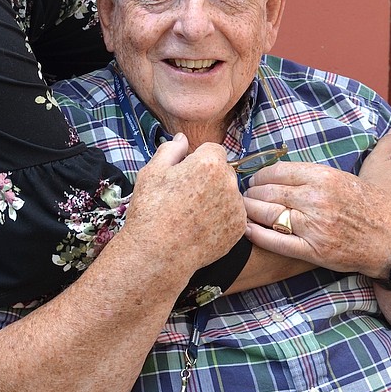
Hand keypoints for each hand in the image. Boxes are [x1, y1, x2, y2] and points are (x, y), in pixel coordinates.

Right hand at [123, 135, 246, 274]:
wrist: (159, 253)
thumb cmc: (151, 210)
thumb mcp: (152, 171)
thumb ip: (171, 149)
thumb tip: (183, 138)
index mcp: (210, 163)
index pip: (212, 149)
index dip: (196, 160)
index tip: (183, 174)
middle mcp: (230, 182)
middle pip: (223, 170)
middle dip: (208, 177)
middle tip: (185, 195)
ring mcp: (237, 207)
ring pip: (229, 193)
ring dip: (216, 197)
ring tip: (191, 214)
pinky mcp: (239, 228)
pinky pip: (232, 215)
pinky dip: (220, 218)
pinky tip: (200, 227)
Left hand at [243, 162, 390, 278]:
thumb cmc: (372, 208)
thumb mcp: (346, 179)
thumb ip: (315, 175)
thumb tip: (283, 172)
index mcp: (325, 177)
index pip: (278, 171)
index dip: (260, 175)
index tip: (255, 179)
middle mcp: (316, 199)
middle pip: (269, 192)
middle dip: (251, 193)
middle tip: (244, 195)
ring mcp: (314, 226)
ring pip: (268, 214)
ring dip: (250, 211)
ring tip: (243, 209)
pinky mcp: (313, 250)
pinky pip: (276, 242)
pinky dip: (257, 235)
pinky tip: (247, 230)